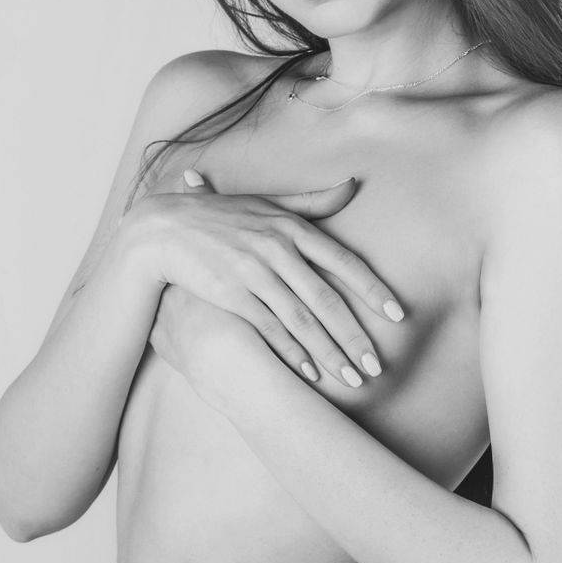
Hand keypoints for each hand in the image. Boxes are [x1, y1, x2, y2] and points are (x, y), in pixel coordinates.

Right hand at [126, 166, 405, 388]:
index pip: (344, 261)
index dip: (373, 290)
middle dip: (356, 335)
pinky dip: (292, 352)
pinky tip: (310, 373)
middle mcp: (277, 249)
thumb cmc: (219, 216)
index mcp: (291, 227)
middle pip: (327, 298)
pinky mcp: (232, 294)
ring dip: (330, 351)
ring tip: (353, 377)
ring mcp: (254, 273)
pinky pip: (269, 328)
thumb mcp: (267, 202)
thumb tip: (353, 185)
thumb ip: (313, 202)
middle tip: (379, 364)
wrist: (163, 229)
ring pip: (302, 319)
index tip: (397, 315)